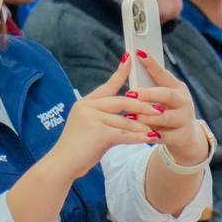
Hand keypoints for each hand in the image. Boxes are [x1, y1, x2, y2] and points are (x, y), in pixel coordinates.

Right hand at [51, 56, 164, 179]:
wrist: (62, 163)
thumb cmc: (78, 148)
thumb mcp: (91, 127)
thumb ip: (107, 119)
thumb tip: (131, 119)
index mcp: (86, 103)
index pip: (107, 85)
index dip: (120, 72)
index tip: (130, 58)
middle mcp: (88, 107)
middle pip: (122, 101)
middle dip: (143, 106)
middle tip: (159, 110)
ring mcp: (92, 119)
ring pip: (126, 121)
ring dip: (143, 127)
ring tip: (157, 130)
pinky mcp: (98, 133)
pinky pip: (124, 135)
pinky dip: (138, 137)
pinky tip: (150, 138)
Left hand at [131, 52, 207, 165]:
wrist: (187, 137)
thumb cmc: (167, 111)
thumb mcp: (163, 98)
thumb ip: (149, 86)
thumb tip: (128, 66)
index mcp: (177, 88)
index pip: (164, 74)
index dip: (152, 64)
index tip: (139, 53)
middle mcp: (183, 101)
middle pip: (167, 95)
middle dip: (148, 93)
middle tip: (131, 92)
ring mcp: (184, 119)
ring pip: (166, 117)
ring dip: (147, 116)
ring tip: (131, 116)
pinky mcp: (181, 136)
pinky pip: (165, 136)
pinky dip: (152, 135)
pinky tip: (141, 134)